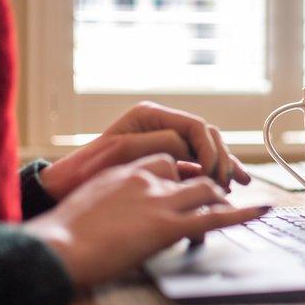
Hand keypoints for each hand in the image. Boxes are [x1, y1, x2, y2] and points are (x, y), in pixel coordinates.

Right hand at [24, 154, 268, 288]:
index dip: (186, 170)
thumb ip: (117, 194)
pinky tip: (262, 210)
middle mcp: (147, 176)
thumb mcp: (94, 200)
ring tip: (233, 204)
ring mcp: (159, 199)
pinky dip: (243, 213)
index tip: (193, 179)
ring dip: (223, 195)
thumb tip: (126, 208)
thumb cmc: (65, 232)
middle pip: (193, 169)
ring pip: (207, 188)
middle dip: (212, 178)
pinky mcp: (167, 225)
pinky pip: (214, 217)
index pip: (169, 157)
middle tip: (222, 191)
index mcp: (128, 167)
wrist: (57, 247)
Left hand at [40, 102, 250, 198]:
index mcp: (150, 115)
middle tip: (228, 183)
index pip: (194, 126)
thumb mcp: (123, 151)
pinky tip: (228, 185)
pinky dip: (213, 174)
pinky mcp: (166, 162)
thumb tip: (189, 150)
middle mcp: (161, 125)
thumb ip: (160, 144)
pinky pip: (198, 164)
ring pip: (206, 150)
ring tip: (237, 183)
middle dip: (221, 158)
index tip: (212, 173)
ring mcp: (164, 142)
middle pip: (206, 136)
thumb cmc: (88, 170)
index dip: (209, 149)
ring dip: (224, 166)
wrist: (67, 189)